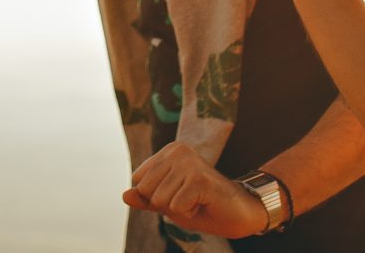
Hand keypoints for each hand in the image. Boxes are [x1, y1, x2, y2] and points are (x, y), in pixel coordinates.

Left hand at [123, 142, 267, 238]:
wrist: (239, 213)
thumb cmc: (203, 206)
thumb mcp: (169, 204)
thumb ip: (146, 199)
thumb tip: (124, 195)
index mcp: (168, 152)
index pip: (139, 181)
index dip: (155, 197)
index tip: (178, 194)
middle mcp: (177, 151)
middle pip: (146, 190)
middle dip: (165, 204)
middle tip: (189, 199)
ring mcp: (189, 163)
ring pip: (160, 200)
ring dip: (179, 209)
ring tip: (197, 201)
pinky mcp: (199, 178)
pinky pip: (176, 207)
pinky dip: (189, 213)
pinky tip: (204, 204)